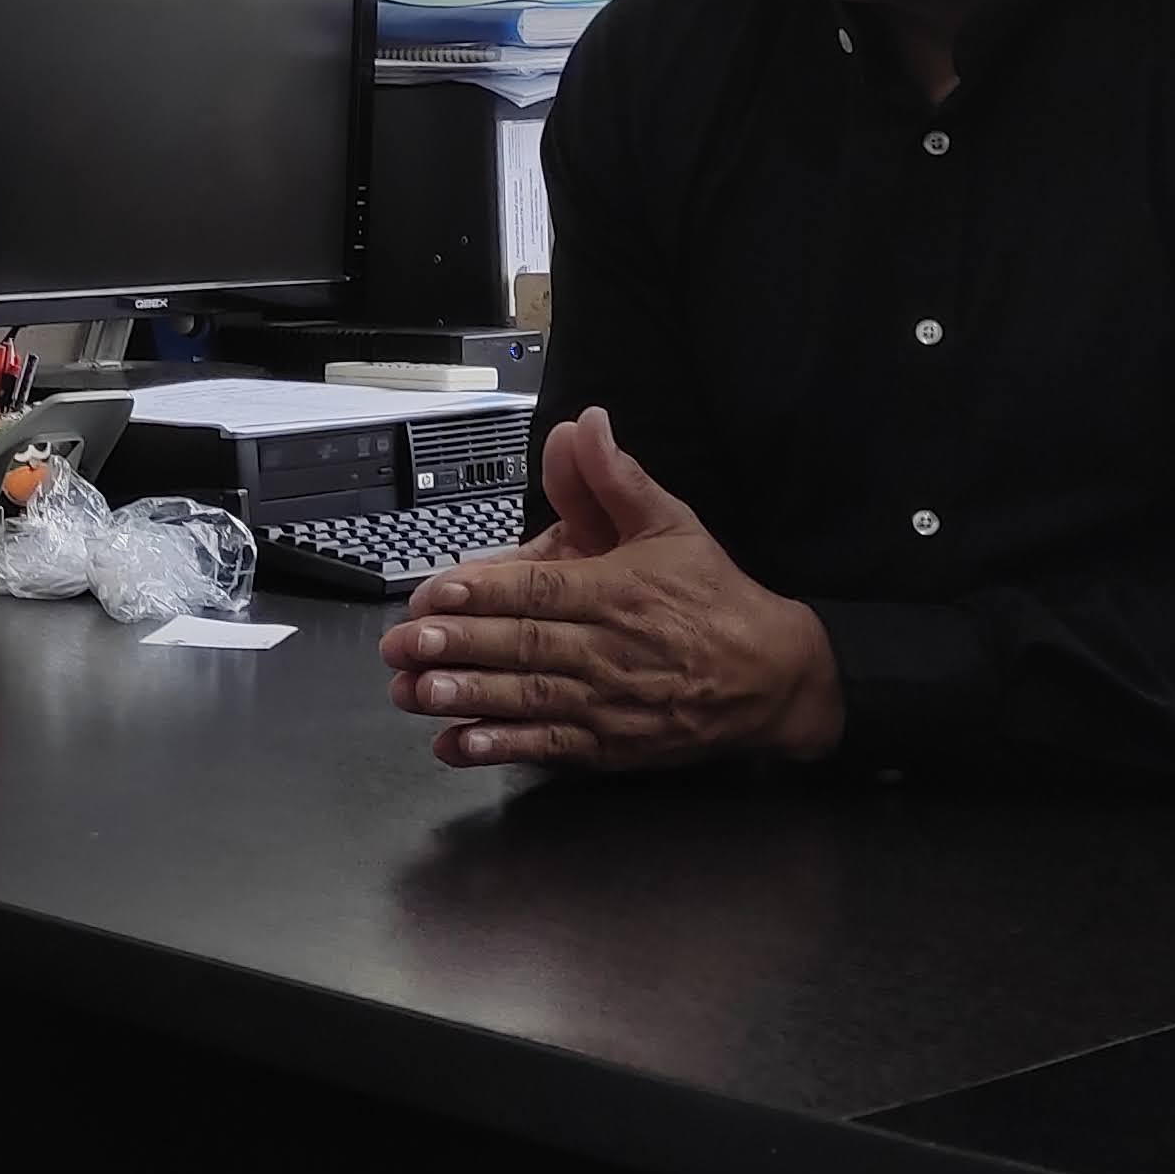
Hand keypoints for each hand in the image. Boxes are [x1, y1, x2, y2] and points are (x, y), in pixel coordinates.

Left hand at [375, 407, 841, 770]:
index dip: (484, 593)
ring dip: (467, 698)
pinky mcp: (610, 746)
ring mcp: (608, 703)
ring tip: (414, 692)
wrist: (774, 678)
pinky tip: (454, 744)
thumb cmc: (714, 598)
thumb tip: (585, 425)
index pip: (540, 591)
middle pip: (523, 647)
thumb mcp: (672, 524)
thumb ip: (616, 479)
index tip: (435, 592)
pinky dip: (501, 748)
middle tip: (401, 645)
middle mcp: (609, 649)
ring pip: (527, 700)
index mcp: (619, 592)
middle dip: (458, 646)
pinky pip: (548, 748)